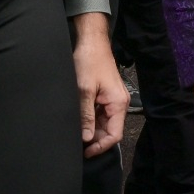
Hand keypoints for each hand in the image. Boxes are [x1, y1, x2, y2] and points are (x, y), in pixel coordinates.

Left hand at [72, 13, 127, 157]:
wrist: (91, 41)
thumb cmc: (89, 61)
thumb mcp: (85, 90)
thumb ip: (86, 116)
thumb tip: (87, 138)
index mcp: (118, 104)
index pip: (114, 135)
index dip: (100, 146)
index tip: (85, 152)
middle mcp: (118, 103)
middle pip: (109, 131)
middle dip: (94, 139)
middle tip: (76, 142)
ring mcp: (112, 99)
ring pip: (103, 123)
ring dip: (91, 129)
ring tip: (75, 131)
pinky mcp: (105, 95)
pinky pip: (100, 114)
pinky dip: (90, 119)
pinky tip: (78, 119)